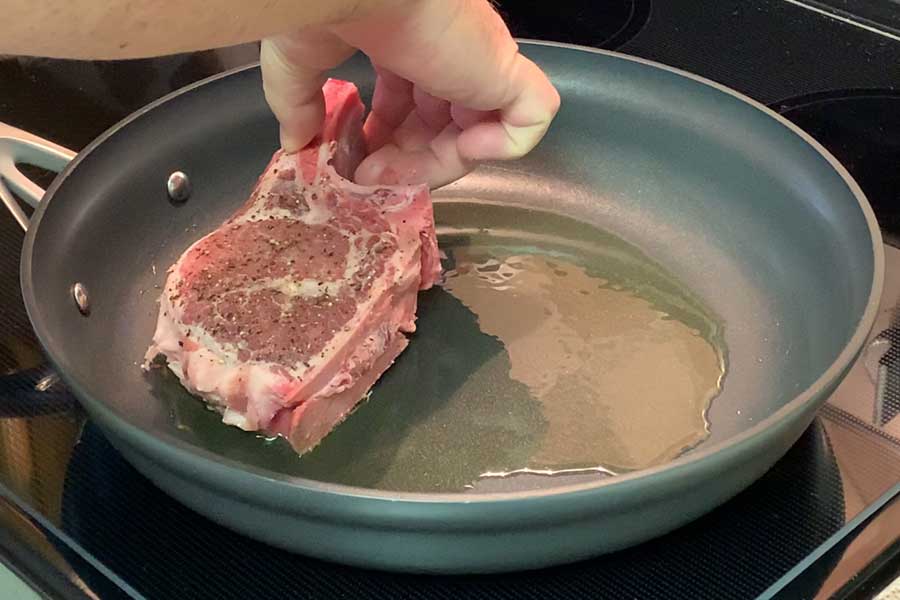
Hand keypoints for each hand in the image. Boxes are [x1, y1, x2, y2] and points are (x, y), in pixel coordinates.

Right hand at [260, 0, 559, 187]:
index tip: (353, 162)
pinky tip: (454, 149)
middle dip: (402, 161)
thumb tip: (295, 145)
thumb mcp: (297, 65)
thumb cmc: (322, 6)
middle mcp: (449, 51)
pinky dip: (498, 148)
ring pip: (476, 134)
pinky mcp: (504, 71)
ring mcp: (479, 62)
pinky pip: (527, 122)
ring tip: (384, 177)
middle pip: (441, 126)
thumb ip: (299, 106)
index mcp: (408, 42)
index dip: (385, 140)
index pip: (411, 102)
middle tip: (364, 179)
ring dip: (432, 166)